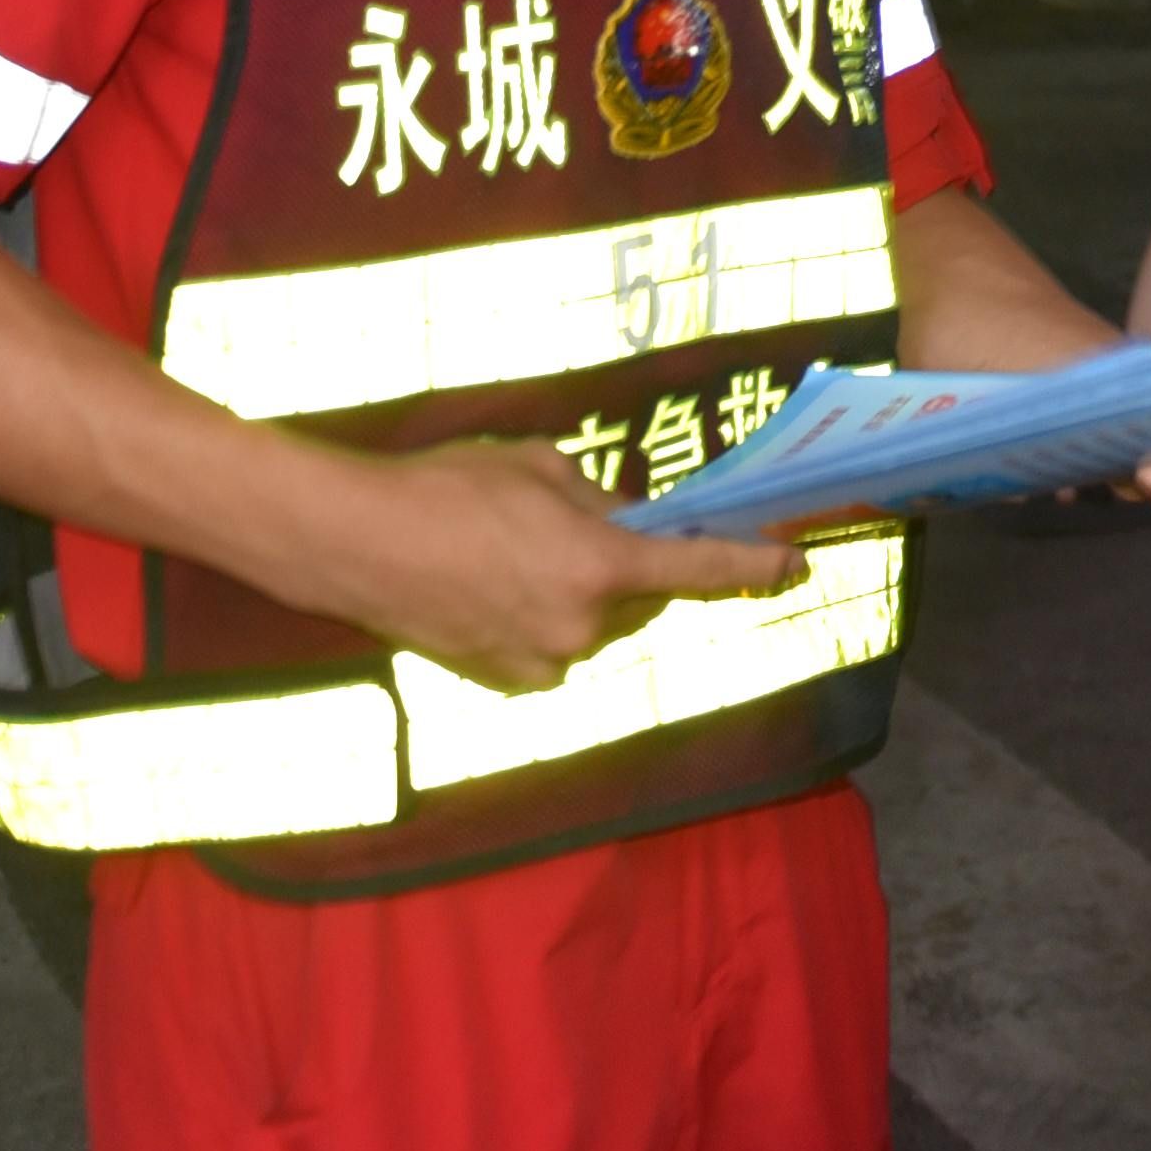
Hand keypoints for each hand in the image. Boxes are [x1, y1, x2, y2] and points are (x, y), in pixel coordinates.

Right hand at [309, 439, 802, 693]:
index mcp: (599, 568)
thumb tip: (628, 523)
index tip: (795, 562)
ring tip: (523, 553)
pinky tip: (499, 586)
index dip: (755, 565)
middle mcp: (581, 628)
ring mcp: (542, 664)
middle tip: (595, 530)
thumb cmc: (449, 488)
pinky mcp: (505, 683)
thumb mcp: (542, 467)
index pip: (701, 572)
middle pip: (643, 600)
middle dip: (635, 569)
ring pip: (597, 626)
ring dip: (587, 595)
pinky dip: (548, 619)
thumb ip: (600, 502)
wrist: (355, 544)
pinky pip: (554, 648)